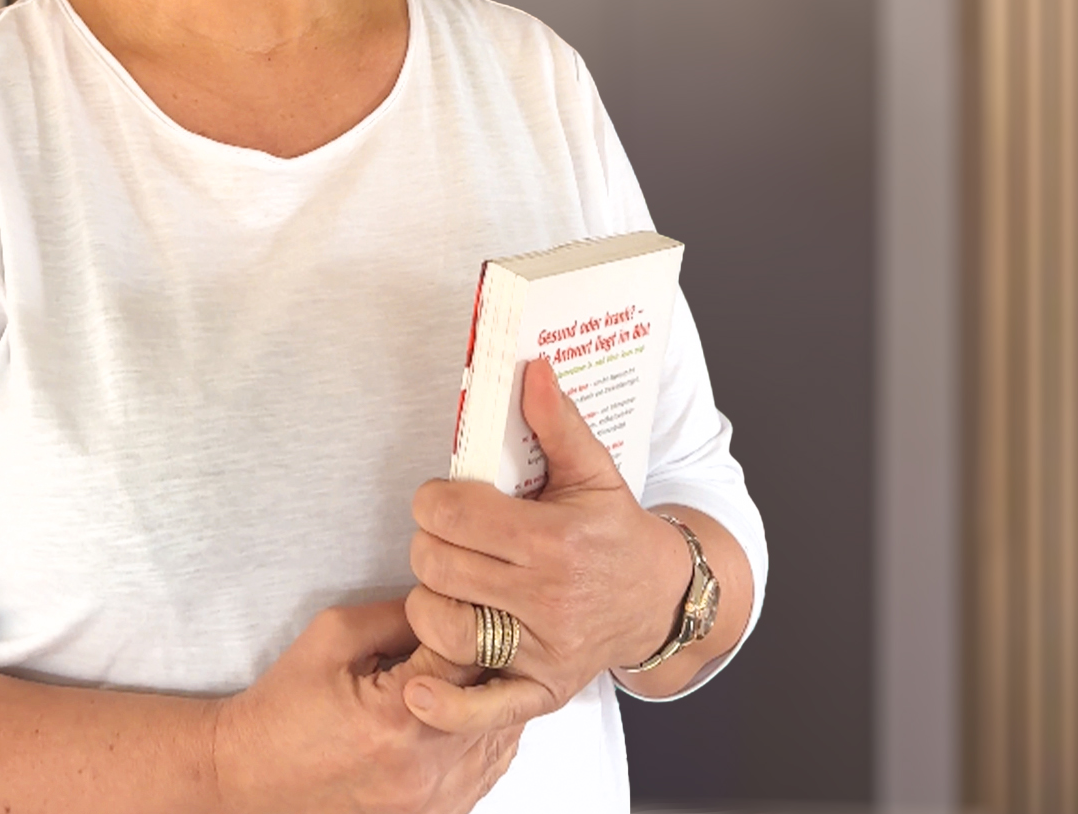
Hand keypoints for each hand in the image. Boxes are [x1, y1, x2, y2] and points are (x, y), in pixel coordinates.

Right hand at [212, 598, 521, 812]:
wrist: (249, 773)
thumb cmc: (285, 706)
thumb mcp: (335, 635)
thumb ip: (399, 613)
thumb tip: (449, 601)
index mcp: (398, 715)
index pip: (469, 650)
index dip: (469, 619)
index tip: (461, 603)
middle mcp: (421, 766)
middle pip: (494, 695)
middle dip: (488, 657)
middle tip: (475, 631)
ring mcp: (430, 800)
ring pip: (500, 736)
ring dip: (492, 698)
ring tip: (470, 669)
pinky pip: (487, 773)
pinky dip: (486, 738)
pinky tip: (467, 711)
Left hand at [400, 359, 694, 733]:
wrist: (659, 599)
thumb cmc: (615, 531)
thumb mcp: (594, 470)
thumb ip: (556, 420)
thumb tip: (531, 368)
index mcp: (555, 540)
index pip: (456, 516)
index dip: (432, 502)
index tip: (440, 499)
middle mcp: (548, 598)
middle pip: (439, 567)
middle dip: (430, 544)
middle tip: (446, 537)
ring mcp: (543, 649)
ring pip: (443, 628)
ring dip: (431, 601)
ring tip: (449, 582)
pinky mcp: (541, 689)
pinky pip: (482, 708)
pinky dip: (445, 703)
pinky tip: (419, 688)